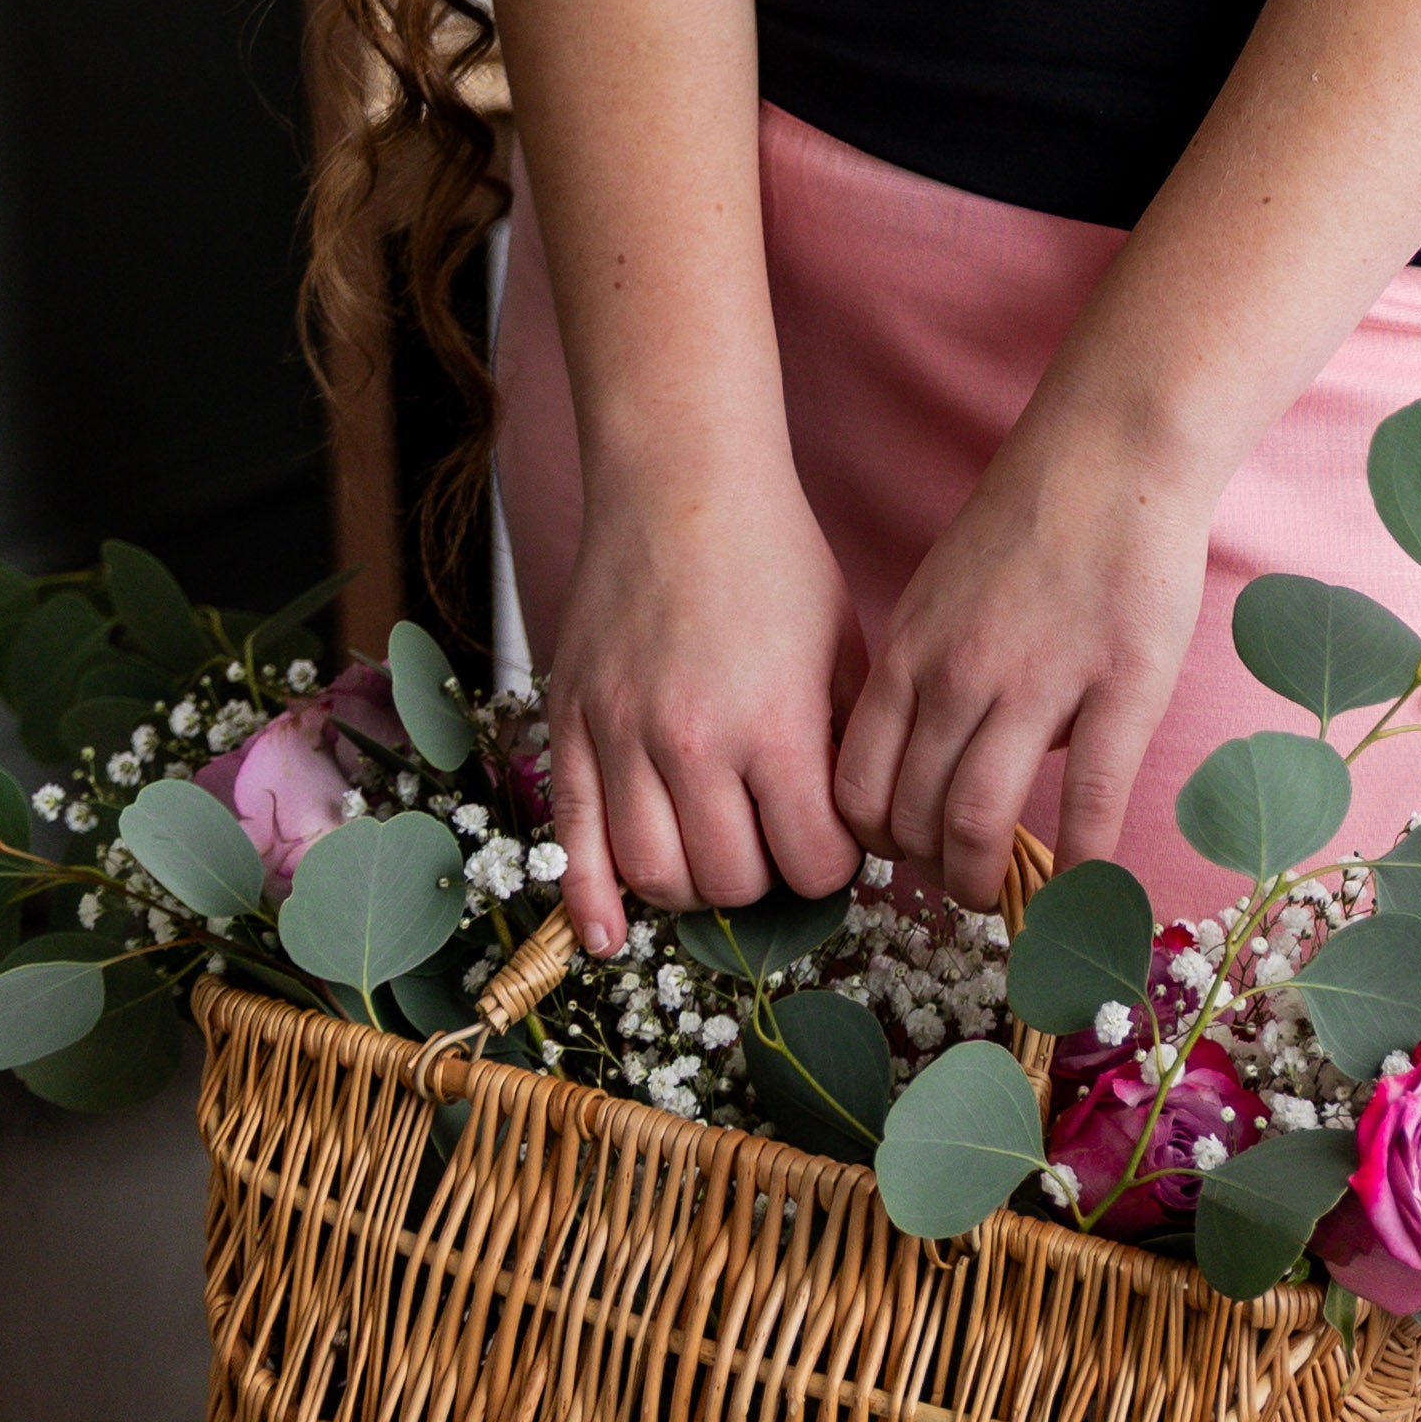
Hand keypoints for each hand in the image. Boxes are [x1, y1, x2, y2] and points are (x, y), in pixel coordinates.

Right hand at [538, 466, 856, 955]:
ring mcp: (622, 737)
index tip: (830, 839)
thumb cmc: (774, 558)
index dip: (832, 863)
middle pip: (734, 881)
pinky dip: (591, 902)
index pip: (812, 861)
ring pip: (657, 877)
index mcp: (775, 723)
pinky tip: (611, 937)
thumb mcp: (840, 648)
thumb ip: (842, 747)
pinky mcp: (572, 726)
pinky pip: (574, 842)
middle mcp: (694, 742)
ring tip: (713, 853)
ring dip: (694, 887)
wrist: (679, 484)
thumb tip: (848, 833)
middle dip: (766, 877)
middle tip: (772, 841)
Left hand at [834, 413, 1213, 909]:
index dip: (875, 839)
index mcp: (910, 651)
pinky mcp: (1122, 687)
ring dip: (984, 879)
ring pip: (981, 821)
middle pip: (913, 816)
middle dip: (929, 869)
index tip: (904, 852)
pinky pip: (1090, 801)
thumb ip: (929, 676)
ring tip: (1003, 896)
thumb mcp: (943, 592)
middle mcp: (959, 675)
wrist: (1111, 450)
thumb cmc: (1028, 519)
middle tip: (958, 882)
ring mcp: (1040, 682)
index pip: (857, 785)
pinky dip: (1081, 864)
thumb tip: (940, 766)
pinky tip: (1085, 888)